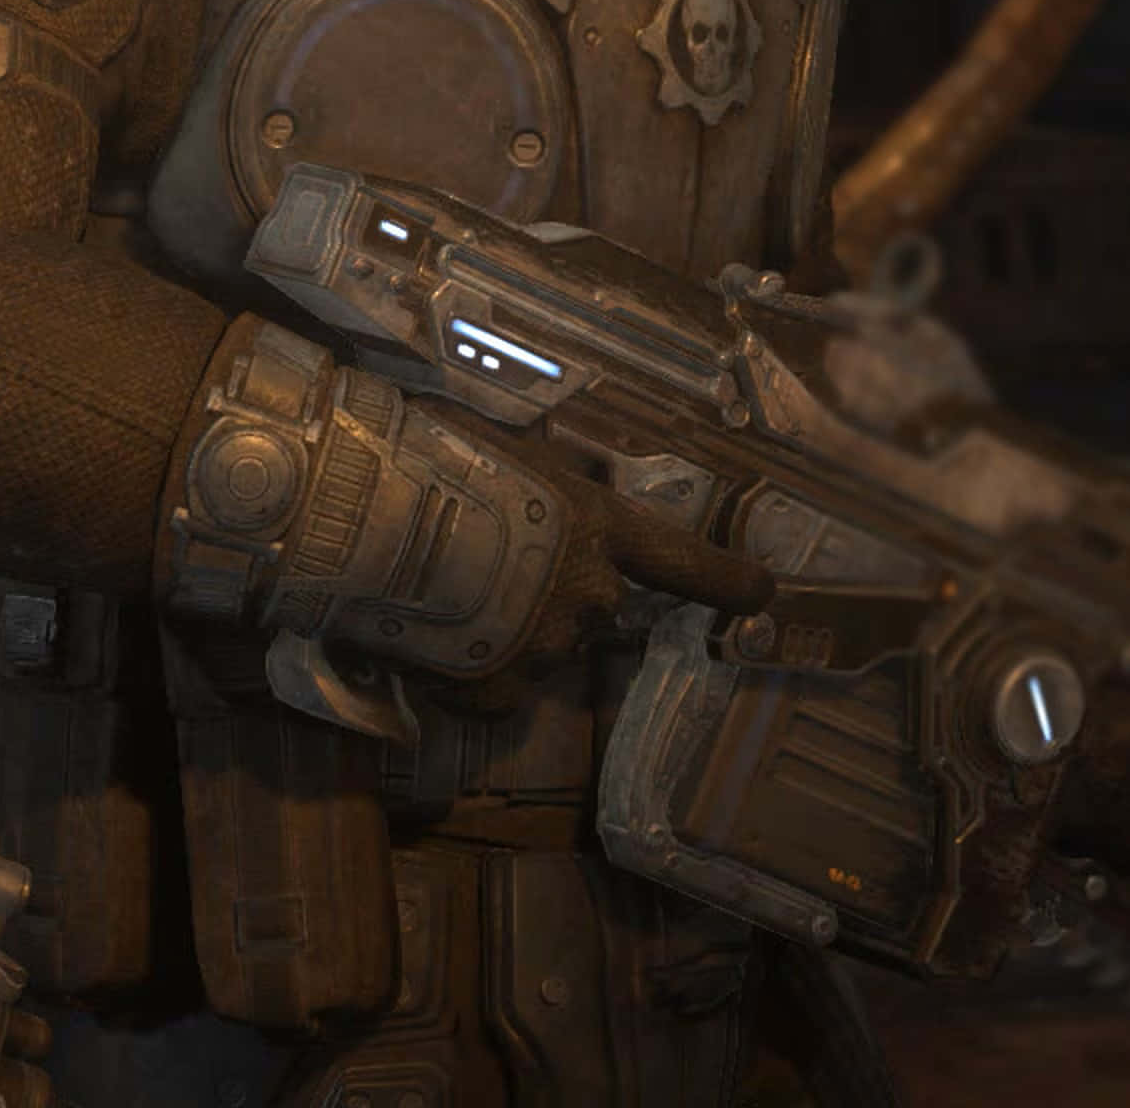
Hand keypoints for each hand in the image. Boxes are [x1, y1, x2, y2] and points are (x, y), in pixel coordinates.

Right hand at [164, 326, 776, 688]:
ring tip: (431, 598)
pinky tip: (418, 639)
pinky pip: (487, 691)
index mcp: (598, 525)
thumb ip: (533, 466)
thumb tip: (538, 450)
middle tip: (478, 569)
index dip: (728, 579)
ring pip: (534, 648)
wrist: (366, 516)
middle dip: (547, 594)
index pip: (685, 561)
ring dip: (498, 632)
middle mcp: (592, 592)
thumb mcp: (497, 438)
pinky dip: (459, 677)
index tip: (763, 593)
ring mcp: (548, 647)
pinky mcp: (499, 690)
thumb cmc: (428, 455)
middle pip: (590, 606)